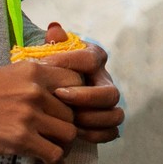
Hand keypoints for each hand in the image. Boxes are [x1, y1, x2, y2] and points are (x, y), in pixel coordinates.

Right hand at [0, 59, 80, 163]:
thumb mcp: (5, 74)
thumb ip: (31, 81)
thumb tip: (54, 96)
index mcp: (33, 70)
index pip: (75, 82)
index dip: (76, 99)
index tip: (68, 111)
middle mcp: (35, 89)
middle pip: (73, 111)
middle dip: (68, 126)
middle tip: (58, 137)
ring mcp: (28, 114)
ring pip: (68, 133)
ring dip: (63, 146)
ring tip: (53, 152)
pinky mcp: (19, 139)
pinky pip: (52, 154)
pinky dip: (54, 163)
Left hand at [38, 21, 125, 143]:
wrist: (47, 88)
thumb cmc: (49, 70)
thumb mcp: (50, 54)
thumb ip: (54, 42)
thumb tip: (54, 28)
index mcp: (95, 59)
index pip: (92, 59)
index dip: (71, 63)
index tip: (47, 66)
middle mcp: (105, 80)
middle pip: (110, 92)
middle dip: (86, 97)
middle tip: (59, 97)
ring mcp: (108, 103)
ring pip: (115, 114)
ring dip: (92, 119)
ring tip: (69, 120)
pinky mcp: (106, 122)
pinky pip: (111, 132)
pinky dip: (96, 134)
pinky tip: (76, 133)